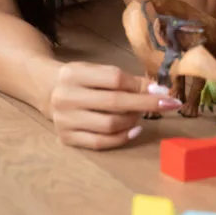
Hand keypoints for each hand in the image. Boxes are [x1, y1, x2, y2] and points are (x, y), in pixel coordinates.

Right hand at [47, 62, 182, 149]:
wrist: (48, 90)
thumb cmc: (82, 80)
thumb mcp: (98, 71)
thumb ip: (125, 80)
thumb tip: (157, 91)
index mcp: (73, 73)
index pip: (114, 79)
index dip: (141, 85)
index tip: (163, 91)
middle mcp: (65, 97)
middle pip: (114, 102)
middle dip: (145, 104)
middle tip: (168, 104)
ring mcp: (64, 120)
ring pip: (109, 125)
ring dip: (133, 120)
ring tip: (141, 114)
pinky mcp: (66, 138)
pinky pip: (100, 142)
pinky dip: (121, 138)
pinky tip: (134, 129)